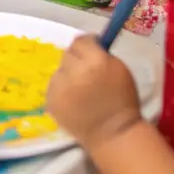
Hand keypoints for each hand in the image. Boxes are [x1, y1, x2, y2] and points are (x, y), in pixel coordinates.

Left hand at [47, 35, 141, 152]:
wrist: (112, 133)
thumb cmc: (122, 101)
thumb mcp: (119, 69)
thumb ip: (102, 54)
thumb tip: (89, 44)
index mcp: (95, 61)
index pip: (81, 41)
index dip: (87, 44)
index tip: (92, 50)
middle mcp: (74, 71)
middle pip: (68, 54)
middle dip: (77, 59)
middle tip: (86, 71)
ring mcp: (59, 87)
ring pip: (59, 70)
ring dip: (68, 75)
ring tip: (80, 90)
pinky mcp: (51, 100)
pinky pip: (54, 86)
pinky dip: (62, 90)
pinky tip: (73, 100)